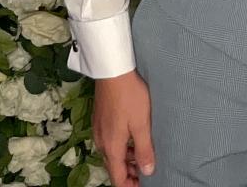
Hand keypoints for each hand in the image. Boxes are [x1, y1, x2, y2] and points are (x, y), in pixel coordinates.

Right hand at [93, 70, 154, 186]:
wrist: (113, 71)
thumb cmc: (130, 96)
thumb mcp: (141, 124)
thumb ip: (144, 149)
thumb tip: (147, 171)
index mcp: (111, 147)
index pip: (117, 178)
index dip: (130, 185)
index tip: (144, 184)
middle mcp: (101, 142)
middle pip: (113, 167)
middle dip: (129, 173)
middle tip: (147, 170)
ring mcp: (99, 130)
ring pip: (111, 154)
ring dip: (126, 159)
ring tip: (144, 154)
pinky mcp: (100, 119)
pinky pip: (109, 141)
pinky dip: (121, 146)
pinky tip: (133, 137)